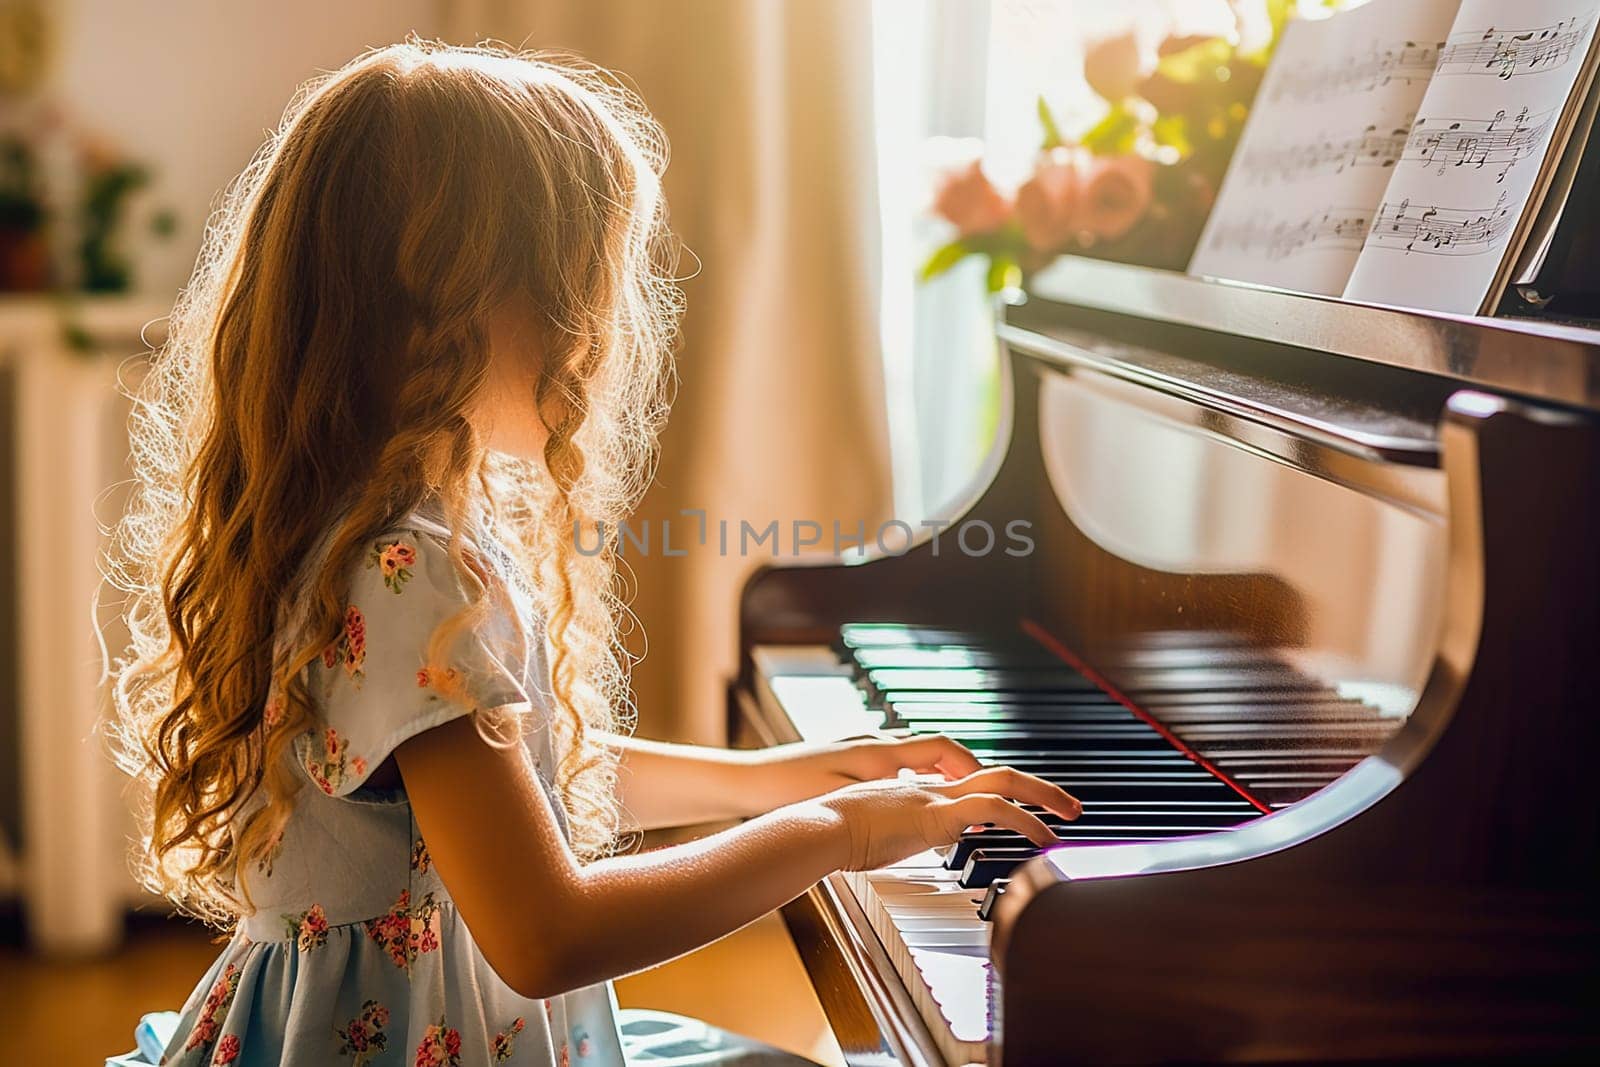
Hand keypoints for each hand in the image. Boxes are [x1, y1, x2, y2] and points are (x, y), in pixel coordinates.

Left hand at [750, 734, 987, 806]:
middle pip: (932, 747)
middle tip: (978, 793)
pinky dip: (909, 775)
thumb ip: (889, 801)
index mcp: (879, 753)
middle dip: (960, 768)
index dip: (970, 765)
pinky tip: (903, 796)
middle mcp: (872, 743)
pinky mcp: (842, 758)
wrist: (748, 781)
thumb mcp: (846, 801)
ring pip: (911, 753)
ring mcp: (857, 747)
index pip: (942, 747)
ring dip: (934, 770)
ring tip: (949, 796)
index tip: (988, 785)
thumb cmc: (791, 790)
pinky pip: (890, 761)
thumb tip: (926, 804)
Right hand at [816, 765, 1081, 871]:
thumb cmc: (829, 835)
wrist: (816, 827)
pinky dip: (1023, 820)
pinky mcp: (937, 814)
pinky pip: (992, 810)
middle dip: (1035, 786)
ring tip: (1069, 815)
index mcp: (914, 793)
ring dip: (1042, 796)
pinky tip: (1041, 839)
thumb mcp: (865, 834)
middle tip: (1065, 803)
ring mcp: (935, 797)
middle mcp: (930, 788)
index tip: (1015, 812)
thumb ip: (885, 836)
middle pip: (994, 772)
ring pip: (1003, 781)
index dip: (993, 792)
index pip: (965, 784)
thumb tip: (885, 848)